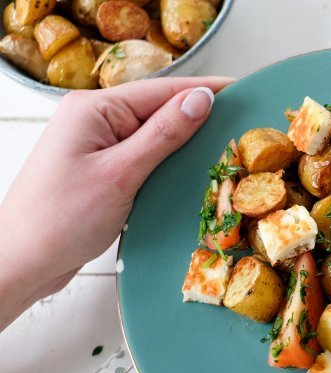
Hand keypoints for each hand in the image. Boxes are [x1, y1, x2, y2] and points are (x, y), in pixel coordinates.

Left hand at [0, 76, 232, 327]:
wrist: (22, 262)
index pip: (162, 91)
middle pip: (160, 111)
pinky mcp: (101, 172)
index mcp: (94, 109)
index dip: (206, 91)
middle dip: (200, 119)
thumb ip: (163, 135)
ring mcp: (96, 147)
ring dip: (187, 145)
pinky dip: (169, 165)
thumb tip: (202, 99)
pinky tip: (193, 174)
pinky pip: (144, 159)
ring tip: (229, 149)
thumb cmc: (61, 219)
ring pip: (155, 137)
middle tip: (246, 126)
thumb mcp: (120, 173)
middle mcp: (94, 121)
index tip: (246, 91)